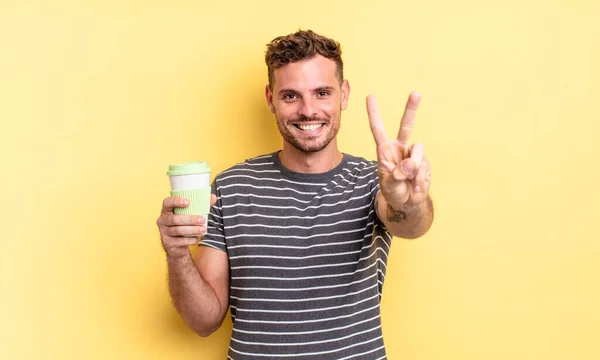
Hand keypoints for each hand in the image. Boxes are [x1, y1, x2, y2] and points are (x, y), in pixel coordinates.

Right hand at [156, 195, 217, 257]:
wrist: (178, 245)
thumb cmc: (185, 225)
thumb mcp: (191, 214)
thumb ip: (201, 205)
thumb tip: (213, 197)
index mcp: (167, 210)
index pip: (167, 203)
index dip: (175, 201)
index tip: (188, 202)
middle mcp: (162, 221)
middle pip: (174, 219)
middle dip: (190, 219)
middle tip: (202, 220)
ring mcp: (163, 232)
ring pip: (178, 230)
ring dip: (192, 230)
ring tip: (203, 230)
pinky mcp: (167, 243)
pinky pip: (179, 241)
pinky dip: (190, 240)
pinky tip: (196, 239)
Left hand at [367, 92, 430, 208]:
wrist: (408, 203)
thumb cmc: (394, 192)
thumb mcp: (390, 185)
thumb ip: (397, 175)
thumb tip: (409, 165)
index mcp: (385, 150)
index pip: (378, 129)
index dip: (374, 114)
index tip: (370, 96)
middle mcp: (400, 148)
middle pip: (406, 125)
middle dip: (411, 109)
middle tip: (416, 93)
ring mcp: (414, 154)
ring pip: (418, 151)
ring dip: (414, 168)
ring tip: (409, 182)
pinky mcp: (425, 161)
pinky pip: (424, 166)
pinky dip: (420, 178)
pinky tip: (416, 185)